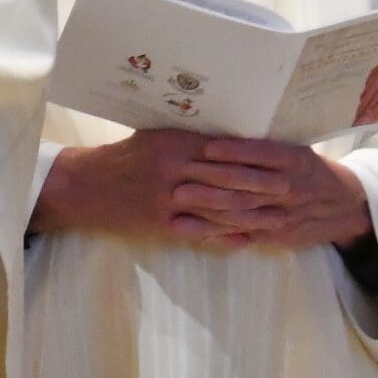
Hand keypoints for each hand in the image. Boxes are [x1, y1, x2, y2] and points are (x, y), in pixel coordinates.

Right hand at [34, 131, 369, 248]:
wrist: (83, 187)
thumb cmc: (120, 159)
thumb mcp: (153, 138)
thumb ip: (186, 139)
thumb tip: (221, 140)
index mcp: (175, 143)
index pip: (225, 150)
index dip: (255, 158)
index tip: (281, 162)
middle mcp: (175, 169)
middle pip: (229, 179)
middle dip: (262, 187)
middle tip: (294, 194)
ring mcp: (169, 198)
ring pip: (220, 207)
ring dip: (252, 214)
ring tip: (279, 219)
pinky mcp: (162, 223)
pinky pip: (201, 230)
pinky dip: (226, 235)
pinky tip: (247, 238)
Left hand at [167, 137, 373, 247]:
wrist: (345, 206)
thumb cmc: (311, 171)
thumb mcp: (299, 152)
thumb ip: (268, 148)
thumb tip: (224, 128)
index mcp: (294, 161)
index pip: (263, 154)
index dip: (235, 152)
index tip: (207, 148)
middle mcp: (288, 188)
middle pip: (247, 185)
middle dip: (211, 184)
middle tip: (178, 182)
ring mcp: (282, 214)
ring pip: (241, 212)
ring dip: (206, 211)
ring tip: (176, 206)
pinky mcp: (277, 235)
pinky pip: (244, 234)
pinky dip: (217, 232)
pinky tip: (191, 229)